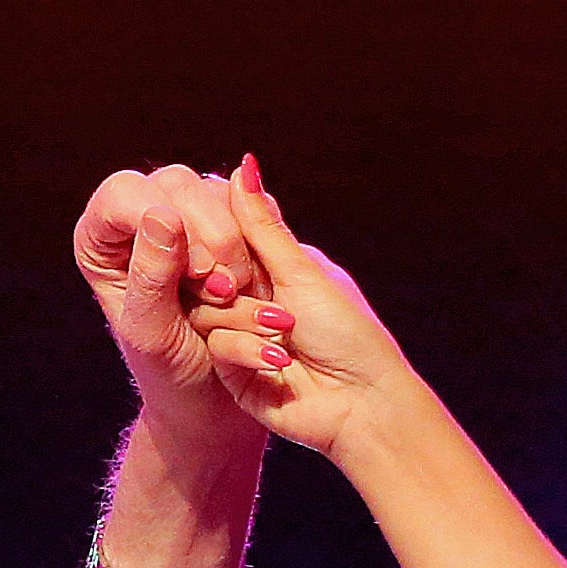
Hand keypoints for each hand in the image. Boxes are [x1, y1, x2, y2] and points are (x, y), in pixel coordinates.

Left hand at [75, 163, 262, 446]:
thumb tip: (163, 214)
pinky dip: (257, 243)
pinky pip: (249, 206)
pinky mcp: (226, 221)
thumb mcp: (151, 333)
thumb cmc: (171, 371)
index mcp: (102, 241)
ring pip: (215, 191)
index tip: (194, 273)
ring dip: (235, 245)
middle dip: (208, 237)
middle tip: (221, 292)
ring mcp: (186, 214)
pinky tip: (250, 285)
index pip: (123, 194)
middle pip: (175, 184)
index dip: (161, 221)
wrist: (214, 397)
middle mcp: (138, 218)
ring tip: (232, 296)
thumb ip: (150, 276)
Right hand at [189, 158, 424, 460]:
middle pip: (207, 274)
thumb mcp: (302, 271)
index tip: (231, 249)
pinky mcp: (233, 372)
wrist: (361, 404)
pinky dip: (245, 351)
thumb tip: (244, 163)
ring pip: (205, 310)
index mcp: (275, 268)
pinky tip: (279, 362)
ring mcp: (240, 336)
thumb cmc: (348, 334)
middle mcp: (253, 299)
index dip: (221, 239)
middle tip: (268, 301)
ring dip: (247, 321)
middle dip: (234, 285)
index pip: (226, 237)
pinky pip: (215, 346)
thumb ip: (261, 225)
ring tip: (286, 336)